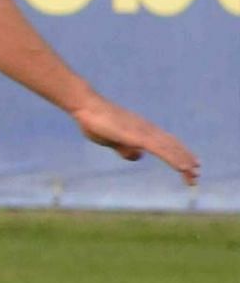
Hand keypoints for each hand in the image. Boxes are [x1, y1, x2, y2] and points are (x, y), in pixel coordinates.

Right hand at [70, 96, 199, 185]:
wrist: (87, 107)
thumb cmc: (95, 122)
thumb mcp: (111, 140)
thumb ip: (124, 148)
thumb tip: (138, 157)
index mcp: (142, 130)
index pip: (165, 143)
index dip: (177, 154)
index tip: (187, 167)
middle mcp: (148, 130)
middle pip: (172, 145)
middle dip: (185, 160)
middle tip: (196, 175)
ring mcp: (145, 132)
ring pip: (170, 148)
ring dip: (183, 161)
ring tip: (194, 174)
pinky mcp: (139, 136)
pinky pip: (162, 150)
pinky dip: (174, 159)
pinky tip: (183, 168)